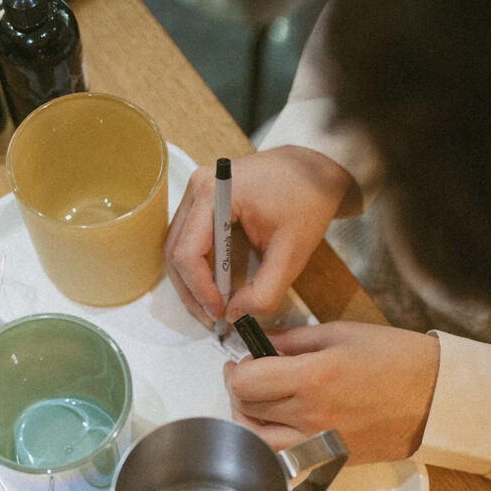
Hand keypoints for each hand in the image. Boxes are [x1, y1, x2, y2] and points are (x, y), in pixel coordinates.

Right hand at [164, 146, 353, 329]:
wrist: (316, 172)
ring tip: (213, 307)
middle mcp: (197, 188)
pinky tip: (214, 288)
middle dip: (191, 292)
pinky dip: (196, 269)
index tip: (220, 314)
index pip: (187, 253)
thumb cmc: (308, 203)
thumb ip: (265, 292)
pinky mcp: (202, 201)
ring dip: (190, 283)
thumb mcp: (292, 254)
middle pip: (174, 253)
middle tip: (213, 318)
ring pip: (176, 249)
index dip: (200, 291)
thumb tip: (234, 315)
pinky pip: (187, 241)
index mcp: (215, 193)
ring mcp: (197, 192)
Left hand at [222, 322, 439, 463]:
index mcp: (312, 378)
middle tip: (252, 375)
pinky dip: (269, 442)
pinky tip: (277, 425)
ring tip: (259, 402)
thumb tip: (259, 342)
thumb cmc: (396, 358)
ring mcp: (318, 443)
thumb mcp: (341, 334)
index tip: (242, 361)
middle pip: (246, 409)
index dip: (237, 369)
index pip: (246, 382)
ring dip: (248, 419)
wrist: (436, 398)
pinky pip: (283, 457)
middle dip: (240, 390)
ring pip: (257, 440)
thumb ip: (293, 340)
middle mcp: (310, 415)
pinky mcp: (329, 460)